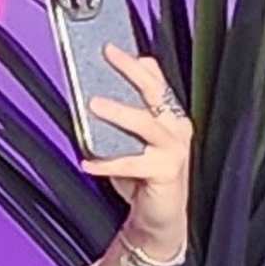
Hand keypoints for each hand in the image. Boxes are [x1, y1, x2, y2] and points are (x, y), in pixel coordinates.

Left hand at [86, 41, 194, 260]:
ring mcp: (174, 149)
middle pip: (154, 91)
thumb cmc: (142, 178)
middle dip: (131, 70)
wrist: (158, 219)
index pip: (155, 81)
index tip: (111, 46)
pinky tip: (87, 161)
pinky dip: (107, 163)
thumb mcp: (130, 142)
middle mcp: (176, 128)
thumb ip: (122, 117)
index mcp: (170, 116)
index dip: (135, 62)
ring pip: (145, 123)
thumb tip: (95, 92)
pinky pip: (132, 163)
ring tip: (94, 105)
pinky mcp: (166, 172)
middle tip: (108, 55)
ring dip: (119, 112)